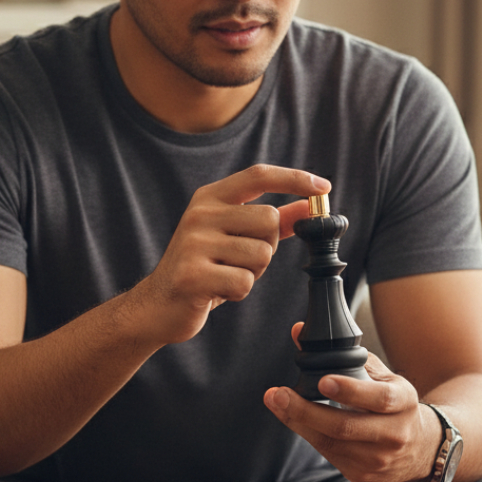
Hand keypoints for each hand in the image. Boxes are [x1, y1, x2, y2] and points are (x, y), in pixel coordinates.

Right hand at [133, 165, 329, 346]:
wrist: (157, 305)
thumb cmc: (203, 268)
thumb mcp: (234, 238)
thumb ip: (271, 222)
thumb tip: (308, 208)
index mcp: (209, 198)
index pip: (258, 176)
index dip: (294, 178)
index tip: (324, 187)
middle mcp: (200, 214)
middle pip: (269, 220)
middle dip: (268, 247)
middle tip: (241, 261)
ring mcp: (193, 243)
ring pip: (261, 254)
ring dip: (252, 273)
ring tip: (225, 276)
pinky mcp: (192, 274)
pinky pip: (245, 281)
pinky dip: (239, 291)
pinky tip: (217, 291)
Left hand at [263, 332, 442, 481]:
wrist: (420, 448)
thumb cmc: (394, 404)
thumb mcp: (381, 376)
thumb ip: (344, 355)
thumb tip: (300, 332)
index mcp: (403, 403)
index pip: (379, 398)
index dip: (350, 390)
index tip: (323, 380)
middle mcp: (394, 434)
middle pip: (345, 426)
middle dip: (305, 411)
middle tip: (278, 395)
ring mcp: (379, 460)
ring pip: (331, 443)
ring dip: (298, 422)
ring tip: (277, 402)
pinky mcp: (363, 475)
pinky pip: (329, 455)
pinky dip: (308, 434)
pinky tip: (295, 419)